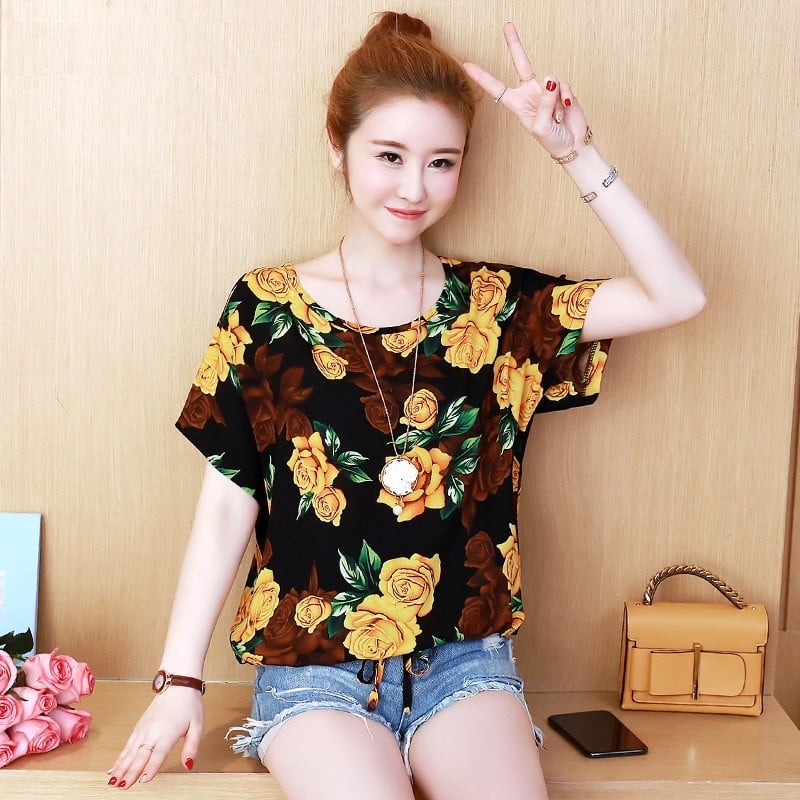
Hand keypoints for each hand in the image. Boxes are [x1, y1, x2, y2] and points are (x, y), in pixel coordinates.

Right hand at [107, 687, 203, 788]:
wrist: (177, 684)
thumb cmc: (189, 704)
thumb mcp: (198, 725)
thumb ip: (192, 746)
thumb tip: (189, 764)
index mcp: (169, 732)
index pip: (159, 753)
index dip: (151, 767)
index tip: (144, 780)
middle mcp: (153, 731)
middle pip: (141, 755)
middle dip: (131, 772)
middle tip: (122, 787)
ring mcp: (144, 729)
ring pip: (130, 751)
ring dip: (121, 767)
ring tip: (113, 782)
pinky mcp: (139, 727)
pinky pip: (127, 745)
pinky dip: (119, 758)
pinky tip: (112, 768)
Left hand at [464, 23, 588, 159]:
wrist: (572, 144)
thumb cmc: (552, 140)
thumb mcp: (541, 127)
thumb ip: (543, 104)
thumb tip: (550, 80)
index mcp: (517, 105)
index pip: (496, 88)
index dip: (482, 77)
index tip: (467, 65)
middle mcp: (529, 93)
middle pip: (521, 64)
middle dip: (515, 45)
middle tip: (507, 26)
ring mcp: (546, 90)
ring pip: (550, 80)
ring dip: (555, 102)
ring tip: (557, 117)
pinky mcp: (561, 89)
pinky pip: (563, 85)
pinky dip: (565, 98)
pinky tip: (566, 109)